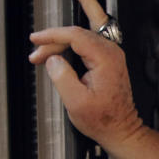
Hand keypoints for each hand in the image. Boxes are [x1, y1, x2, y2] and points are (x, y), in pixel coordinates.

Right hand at [28, 0, 141, 151]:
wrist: (121, 129)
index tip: (36, 40)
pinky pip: (90, 38)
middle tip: (36, 39)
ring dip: (60, 40)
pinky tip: (63, 32)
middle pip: (80, 29)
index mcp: (106, 59)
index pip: (76, 35)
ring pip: (83, 33)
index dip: (53, 35)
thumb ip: (62, 77)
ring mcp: (111, 54)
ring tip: (40, 50)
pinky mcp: (108, 59)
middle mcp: (112, 52)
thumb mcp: (76, 101)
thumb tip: (54, 59)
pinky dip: (72, 38)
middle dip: (55, 35)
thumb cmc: (104, 119)